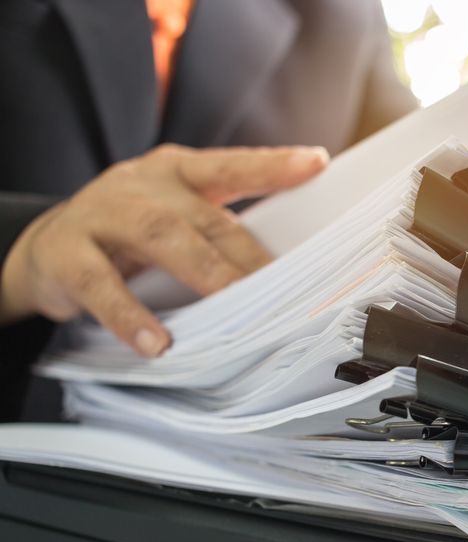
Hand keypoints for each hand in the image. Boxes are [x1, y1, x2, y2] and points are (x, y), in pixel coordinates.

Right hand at [0, 144, 328, 356]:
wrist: (43, 248)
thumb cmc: (128, 234)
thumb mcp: (173, 218)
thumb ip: (218, 233)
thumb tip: (285, 273)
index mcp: (175, 172)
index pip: (230, 166)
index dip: (272, 165)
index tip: (316, 163)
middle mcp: (141, 185)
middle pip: (204, 216)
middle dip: (247, 254)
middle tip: (286, 287)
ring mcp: (100, 214)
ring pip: (160, 237)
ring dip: (203, 274)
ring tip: (234, 307)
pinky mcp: (64, 253)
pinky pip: (100, 284)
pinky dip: (130, 316)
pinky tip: (157, 343)